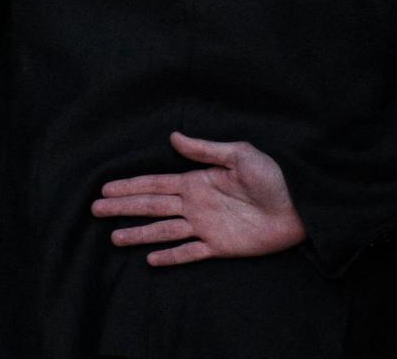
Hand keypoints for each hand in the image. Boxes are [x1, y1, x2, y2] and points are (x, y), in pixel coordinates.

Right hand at [90, 131, 306, 265]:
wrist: (300, 206)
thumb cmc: (273, 176)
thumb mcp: (239, 153)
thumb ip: (205, 150)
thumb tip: (173, 136)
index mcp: (197, 181)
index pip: (155, 184)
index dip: (130, 185)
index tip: (106, 187)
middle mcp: (195, 204)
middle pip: (152, 207)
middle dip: (124, 207)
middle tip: (96, 209)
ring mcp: (205, 227)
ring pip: (163, 231)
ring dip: (139, 233)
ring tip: (114, 237)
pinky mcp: (219, 247)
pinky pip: (189, 253)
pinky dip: (170, 256)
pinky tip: (151, 259)